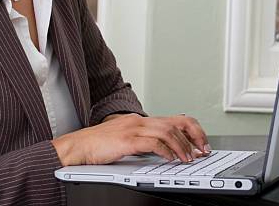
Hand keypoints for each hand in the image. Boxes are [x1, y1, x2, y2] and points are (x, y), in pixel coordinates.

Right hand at [51, 114, 210, 166]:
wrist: (76, 147)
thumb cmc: (98, 146)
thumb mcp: (126, 139)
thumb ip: (144, 141)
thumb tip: (164, 150)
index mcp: (142, 120)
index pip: (176, 119)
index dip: (192, 131)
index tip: (200, 144)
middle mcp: (140, 120)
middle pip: (177, 122)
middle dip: (195, 136)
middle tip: (202, 150)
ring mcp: (134, 128)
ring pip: (169, 132)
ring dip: (183, 147)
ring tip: (189, 158)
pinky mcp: (127, 140)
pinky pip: (153, 143)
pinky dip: (166, 151)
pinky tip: (171, 159)